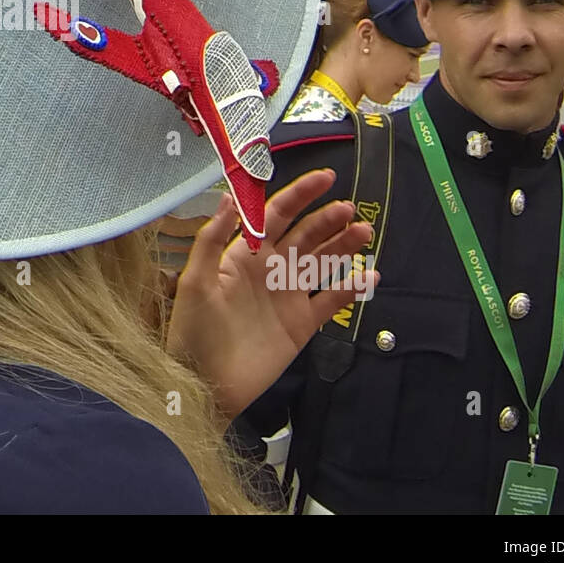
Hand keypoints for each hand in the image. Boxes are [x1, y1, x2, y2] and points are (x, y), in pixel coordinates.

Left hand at [166, 169, 376, 422]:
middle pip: (306, 235)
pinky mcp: (302, 324)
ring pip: (322, 262)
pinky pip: (332, 300)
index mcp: (245, 254)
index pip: (277, 215)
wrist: (204, 384)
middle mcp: (270, 270)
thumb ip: (213, 238)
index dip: (301, 195)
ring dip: (343, 245)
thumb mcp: (196, 280)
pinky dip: (351, 288)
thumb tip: (232, 196)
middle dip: (328, 219)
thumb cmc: (194, 330)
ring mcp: (288, 296)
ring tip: (365, 231)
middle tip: (350, 209)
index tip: (327, 178)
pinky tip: (369, 275)